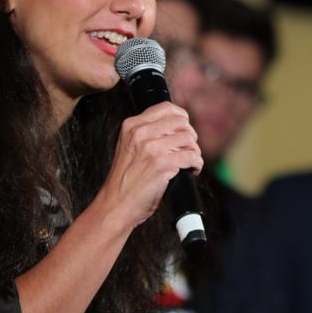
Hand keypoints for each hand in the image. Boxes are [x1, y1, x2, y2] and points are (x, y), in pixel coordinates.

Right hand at [100, 102, 202, 227]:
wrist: (115, 205)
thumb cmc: (124, 181)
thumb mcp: (128, 148)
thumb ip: (146, 134)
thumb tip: (176, 127)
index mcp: (131, 126)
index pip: (166, 107)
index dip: (181, 118)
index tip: (184, 130)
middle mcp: (141, 133)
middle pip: (181, 121)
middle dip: (190, 135)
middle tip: (187, 149)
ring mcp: (151, 148)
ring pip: (188, 138)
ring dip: (194, 151)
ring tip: (188, 162)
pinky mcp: (162, 164)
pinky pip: (191, 156)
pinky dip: (196, 164)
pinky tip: (191, 170)